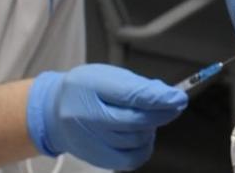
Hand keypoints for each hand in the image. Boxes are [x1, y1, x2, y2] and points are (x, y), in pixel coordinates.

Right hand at [27, 64, 186, 169]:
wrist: (54, 113)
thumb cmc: (84, 90)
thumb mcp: (108, 76)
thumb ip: (137, 86)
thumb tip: (168, 95)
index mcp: (90, 88)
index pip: (130, 95)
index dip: (159, 98)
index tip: (179, 97)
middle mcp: (88, 118)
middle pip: (136, 120)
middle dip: (161, 112)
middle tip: (171, 103)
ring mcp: (93, 142)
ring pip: (137, 139)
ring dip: (150, 127)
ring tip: (143, 116)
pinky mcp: (99, 159)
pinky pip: (132, 159)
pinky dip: (144, 147)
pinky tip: (143, 135)